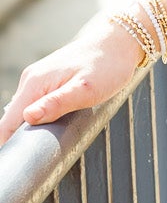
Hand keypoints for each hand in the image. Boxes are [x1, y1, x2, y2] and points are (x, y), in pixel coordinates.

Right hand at [0, 17, 144, 147]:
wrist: (118, 42)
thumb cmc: (107, 65)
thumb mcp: (86, 89)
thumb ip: (57, 104)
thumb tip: (27, 118)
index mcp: (35, 83)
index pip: (8, 121)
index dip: (9, 143)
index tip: (16, 161)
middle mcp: (31, 80)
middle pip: (12, 118)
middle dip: (18, 139)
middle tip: (35, 157)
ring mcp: (38, 79)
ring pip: (23, 112)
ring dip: (28, 129)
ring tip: (40, 146)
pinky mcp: (48, 81)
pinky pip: (34, 104)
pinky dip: (37, 119)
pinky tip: (48, 128)